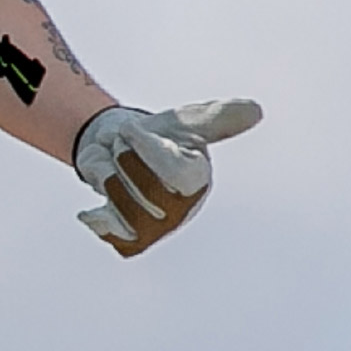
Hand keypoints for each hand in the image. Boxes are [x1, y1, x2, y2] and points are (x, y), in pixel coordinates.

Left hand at [72, 98, 261, 257]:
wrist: (119, 145)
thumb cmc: (159, 132)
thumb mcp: (186, 121)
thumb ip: (218, 119)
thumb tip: (256, 111)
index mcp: (199, 179)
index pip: (175, 174)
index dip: (148, 149)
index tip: (131, 129)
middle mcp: (183, 208)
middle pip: (145, 191)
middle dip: (124, 160)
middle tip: (123, 145)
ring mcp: (157, 227)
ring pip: (123, 209)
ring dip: (108, 180)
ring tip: (115, 165)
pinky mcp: (132, 238)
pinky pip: (114, 237)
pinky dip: (100, 221)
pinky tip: (94, 209)